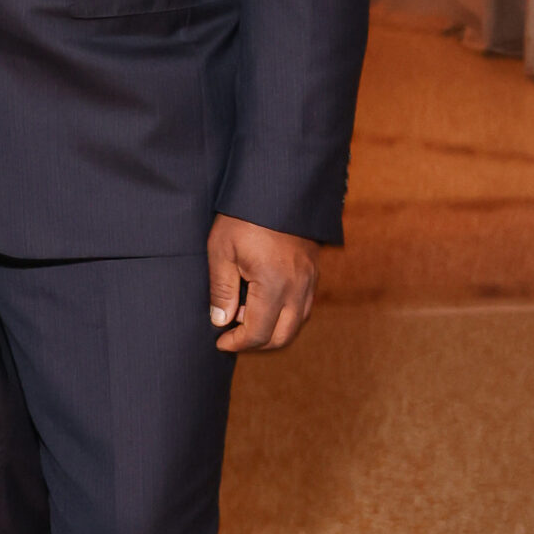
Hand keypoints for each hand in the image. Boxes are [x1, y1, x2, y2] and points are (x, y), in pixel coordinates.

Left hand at [206, 215, 318, 352]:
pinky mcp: (313, 272)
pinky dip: (286, 316)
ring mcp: (310, 280)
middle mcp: (298, 288)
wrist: (277, 189)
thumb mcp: (221, 250)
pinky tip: (263, 304)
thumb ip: (221, 290)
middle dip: (257, 344)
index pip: (259, 333)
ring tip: (244, 317)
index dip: (238, 343)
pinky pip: (304, 307)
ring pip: (297, 323)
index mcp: (274, 285)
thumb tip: (221, 322)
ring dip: (273, 330)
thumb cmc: (243, 216)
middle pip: (283, 336)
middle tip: (232, 337)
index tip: (220, 341)